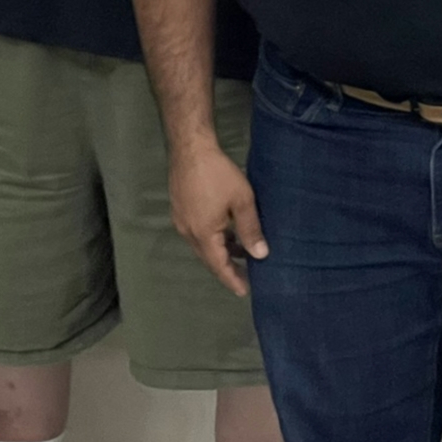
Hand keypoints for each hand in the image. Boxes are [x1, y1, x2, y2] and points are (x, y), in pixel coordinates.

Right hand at [170, 140, 265, 296]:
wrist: (190, 149)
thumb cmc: (218, 174)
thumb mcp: (242, 201)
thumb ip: (251, 230)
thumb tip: (261, 255)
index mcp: (203, 234)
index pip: (219, 265)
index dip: (232, 279)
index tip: (245, 292)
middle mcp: (188, 232)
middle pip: (209, 258)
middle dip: (227, 268)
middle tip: (247, 277)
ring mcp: (182, 221)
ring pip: (203, 245)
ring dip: (221, 251)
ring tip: (243, 255)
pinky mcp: (180, 210)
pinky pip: (198, 233)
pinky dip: (214, 238)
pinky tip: (228, 233)